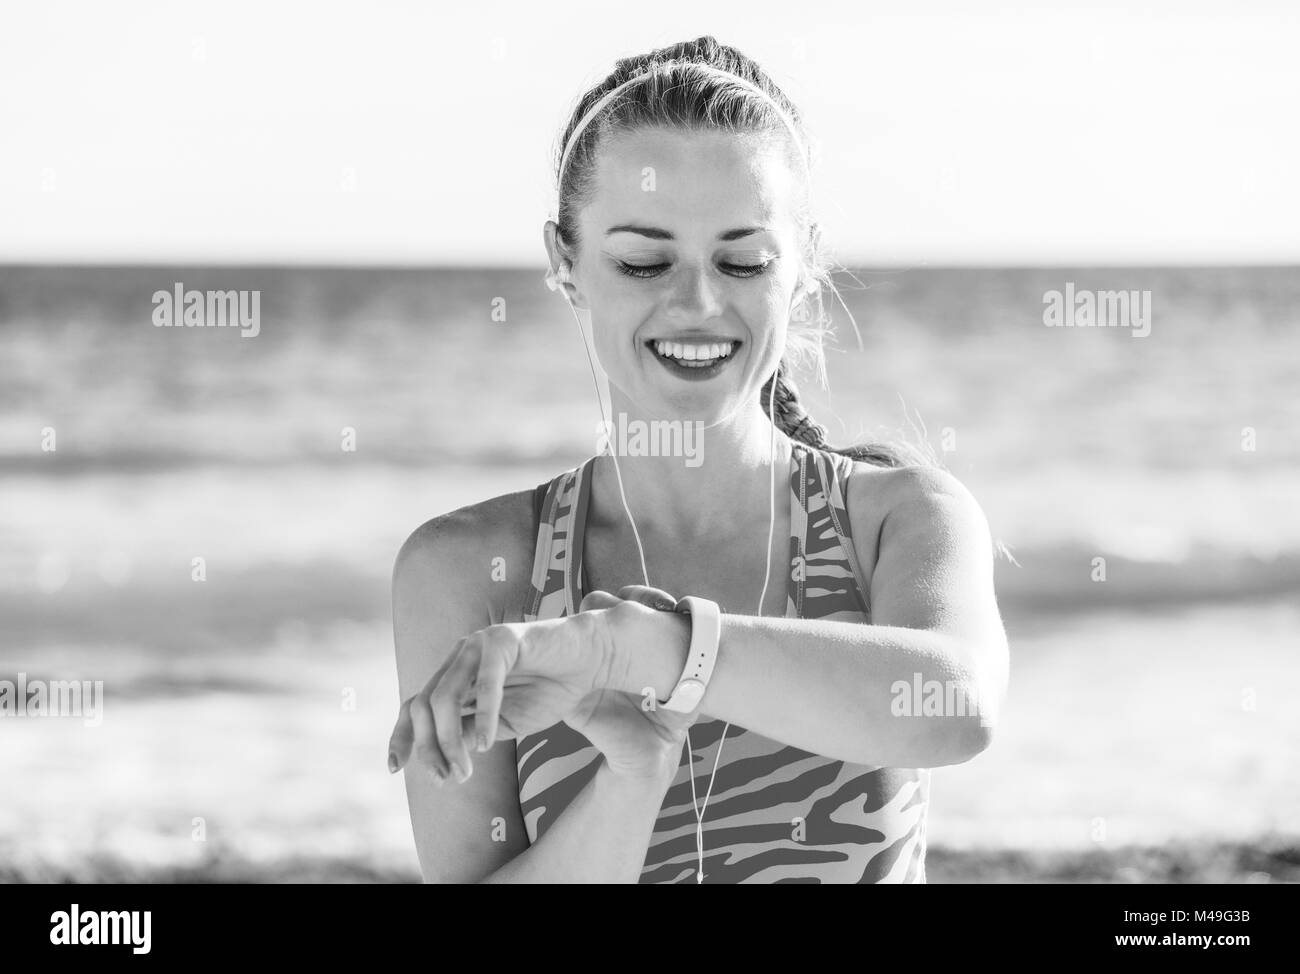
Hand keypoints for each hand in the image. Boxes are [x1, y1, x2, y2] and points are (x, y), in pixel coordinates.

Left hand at [387, 585, 692, 782]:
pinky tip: (492, 745)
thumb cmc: (551, 690)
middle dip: (429, 749)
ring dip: (451, 741)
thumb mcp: (506, 725)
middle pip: (423, 706)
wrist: (591, 661)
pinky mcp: (504, 639)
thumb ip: (474, 735)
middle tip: (449, 780)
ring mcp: (478, 645)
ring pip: (444, 697)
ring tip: (468, 770)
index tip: (395, 770)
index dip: (402, 737)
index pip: (414, 705)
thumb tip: (444, 759)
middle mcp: (460, 657)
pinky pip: (485, 681)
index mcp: (456, 675)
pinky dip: (485, 716)